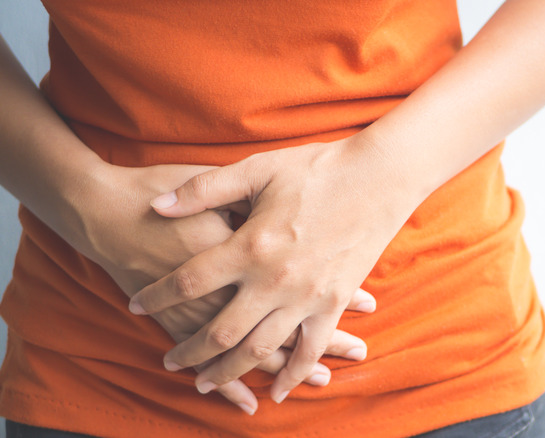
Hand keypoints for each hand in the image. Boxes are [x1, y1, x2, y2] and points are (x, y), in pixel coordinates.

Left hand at [129, 133, 416, 402]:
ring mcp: (307, 297)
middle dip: (189, 351)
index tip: (137, 305)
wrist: (379, 177)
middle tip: (170, 361)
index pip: (189, 282)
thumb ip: (205, 189)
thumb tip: (156, 207)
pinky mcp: (335, 302)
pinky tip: (276, 391)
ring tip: (206, 382)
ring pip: (260, 348)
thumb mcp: (257, 169)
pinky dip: (293, 375)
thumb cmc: (317, 168)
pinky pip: (310, 348)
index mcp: (251, 246)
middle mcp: (275, 280)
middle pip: (220, 330)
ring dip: (229, 370)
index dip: (156, 296)